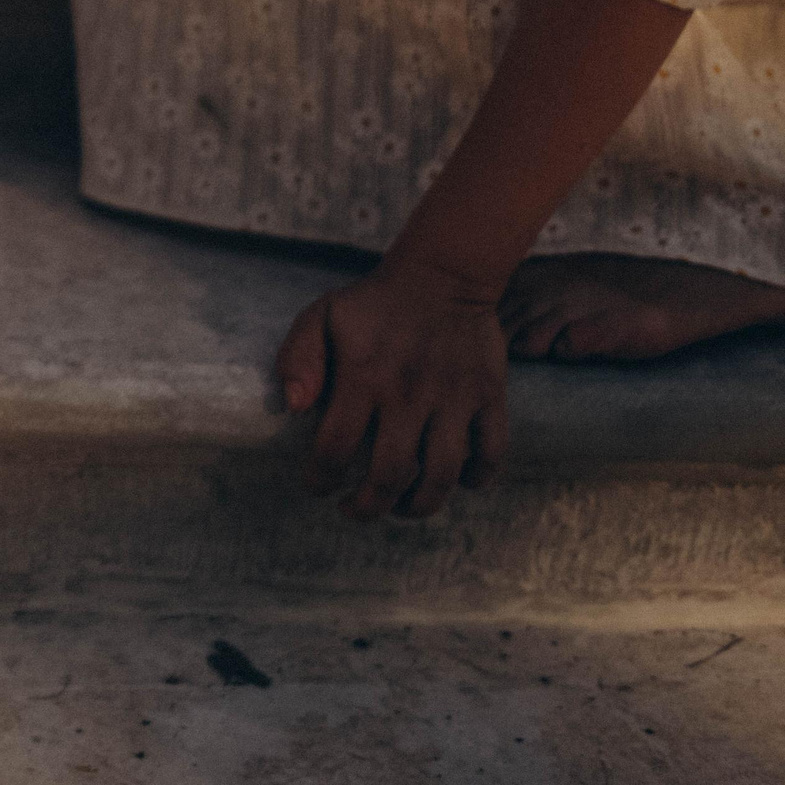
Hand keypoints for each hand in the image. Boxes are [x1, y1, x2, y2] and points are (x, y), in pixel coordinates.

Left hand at [277, 257, 510, 519]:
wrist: (444, 275)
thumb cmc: (374, 303)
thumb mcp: (321, 316)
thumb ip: (298, 359)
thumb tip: (292, 408)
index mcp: (363, 377)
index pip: (334, 449)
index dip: (321, 479)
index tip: (317, 487)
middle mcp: (410, 394)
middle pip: (389, 475)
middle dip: (368, 506)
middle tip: (355, 509)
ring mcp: (454, 398)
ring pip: (441, 475)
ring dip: (419, 505)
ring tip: (399, 507)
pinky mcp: (489, 397)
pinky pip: (492, 453)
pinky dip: (478, 479)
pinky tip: (458, 482)